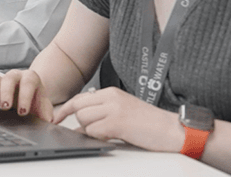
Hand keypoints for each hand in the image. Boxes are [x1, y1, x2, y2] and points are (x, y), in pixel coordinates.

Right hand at [0, 69, 53, 121]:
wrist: (29, 99)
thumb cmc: (36, 103)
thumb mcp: (44, 109)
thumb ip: (47, 116)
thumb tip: (50, 125)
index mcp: (31, 79)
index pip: (28, 83)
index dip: (25, 96)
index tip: (22, 112)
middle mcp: (16, 76)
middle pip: (9, 79)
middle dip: (7, 93)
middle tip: (5, 106)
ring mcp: (2, 80)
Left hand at [55, 87, 183, 151]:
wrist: (174, 130)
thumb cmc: (150, 124)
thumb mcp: (122, 111)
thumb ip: (102, 114)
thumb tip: (80, 125)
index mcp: (111, 92)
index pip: (80, 98)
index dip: (66, 109)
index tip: (56, 117)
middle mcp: (110, 97)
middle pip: (78, 108)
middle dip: (78, 121)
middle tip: (84, 129)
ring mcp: (114, 109)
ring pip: (84, 120)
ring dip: (91, 131)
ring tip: (110, 133)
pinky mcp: (117, 122)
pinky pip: (94, 131)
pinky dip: (98, 137)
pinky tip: (112, 137)